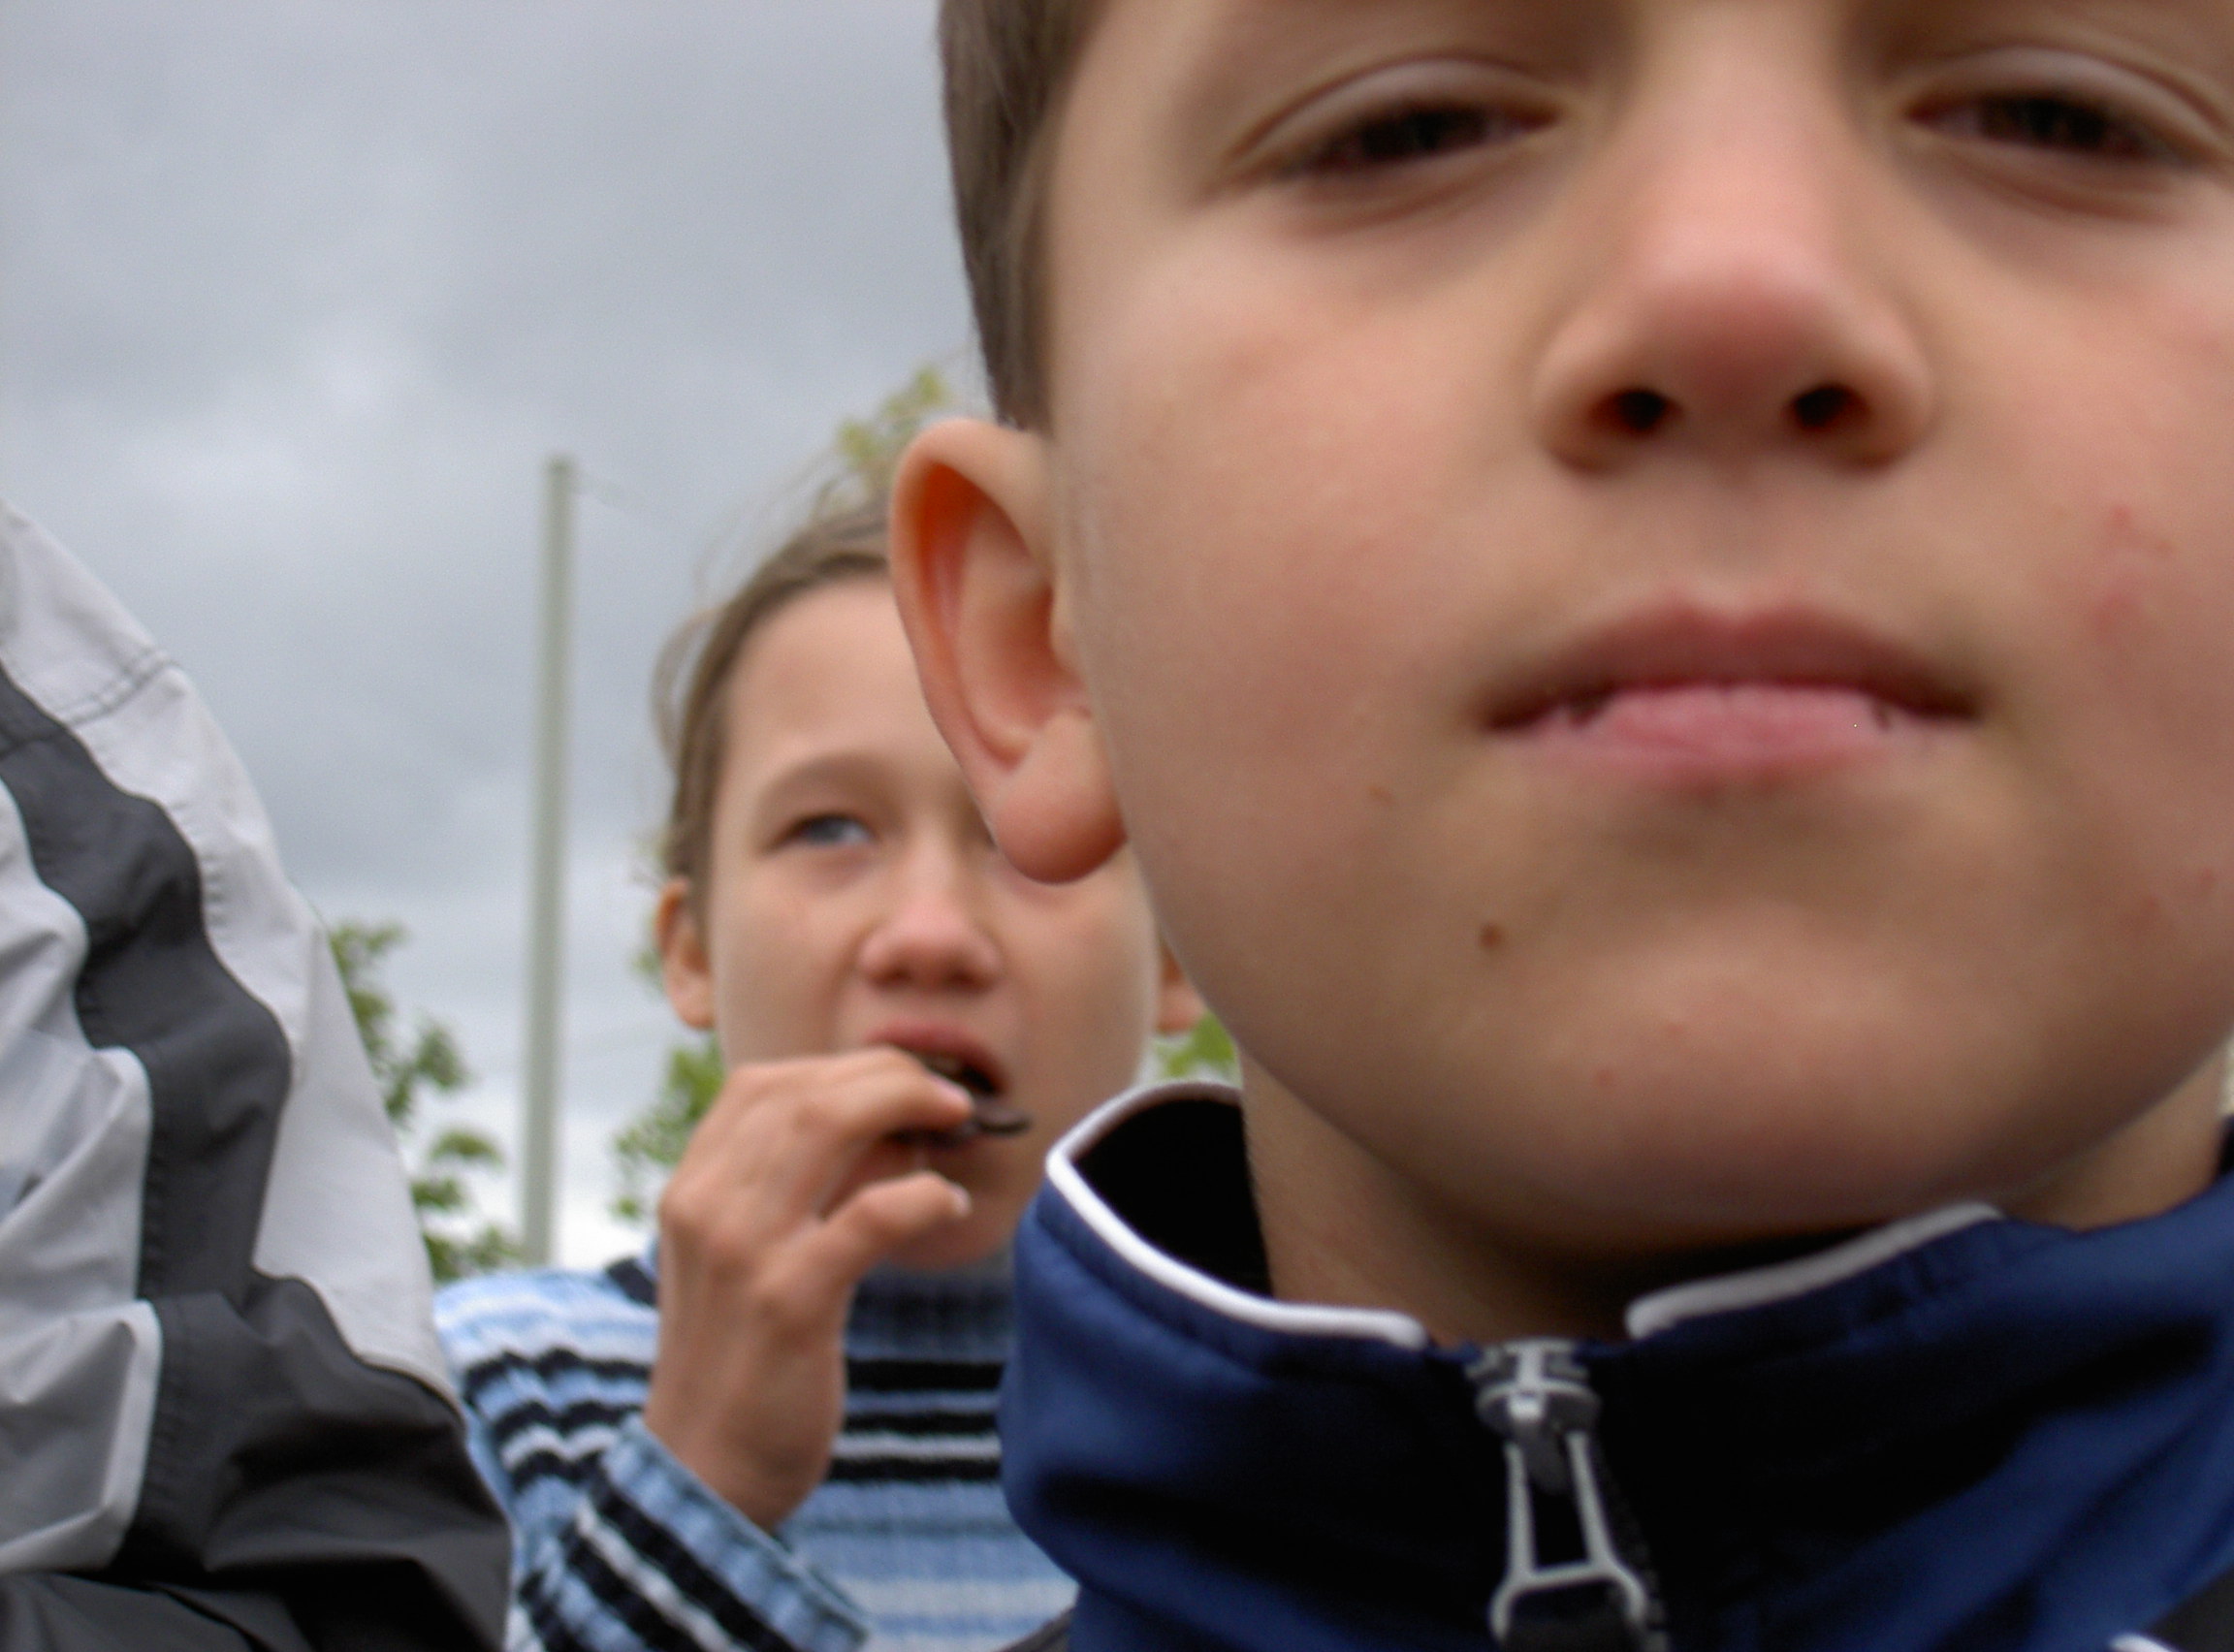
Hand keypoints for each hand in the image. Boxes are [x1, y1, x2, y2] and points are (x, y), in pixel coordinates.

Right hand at [640, 1048, 974, 1529]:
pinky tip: (948, 1204)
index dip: (841, 1066)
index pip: (761, 1083)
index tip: (900, 1077)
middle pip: (803, 1091)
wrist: (701, 1471)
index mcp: (691, 1189)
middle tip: (948, 1095)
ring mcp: (743, 1250)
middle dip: (887, 1075)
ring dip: (905, 1107)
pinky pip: (868, 1216)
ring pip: (826, 1127)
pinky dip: (921, 1196)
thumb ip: (802, 1193)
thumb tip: (896, 1133)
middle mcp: (707, 1206)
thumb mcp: (748, 1259)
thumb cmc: (741, 1359)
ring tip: (954, 1123)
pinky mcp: (789, 1302)